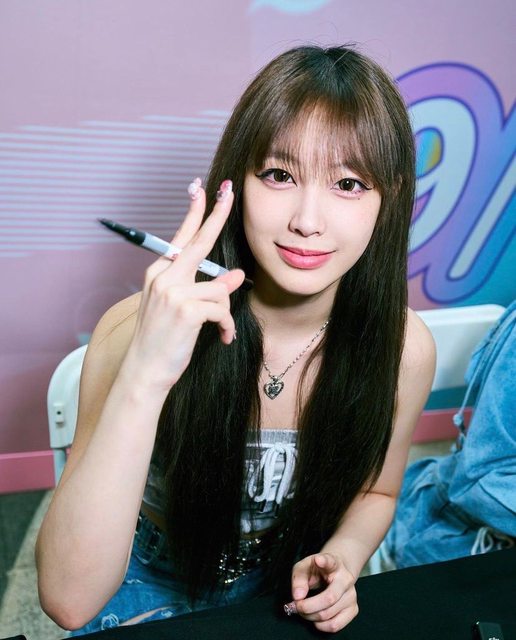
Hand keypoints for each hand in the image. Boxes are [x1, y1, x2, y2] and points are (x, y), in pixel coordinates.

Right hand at [120, 179, 244, 392]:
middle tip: (229, 193)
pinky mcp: (187, 309)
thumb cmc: (163, 340)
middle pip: (199, 240)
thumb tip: (235, 275)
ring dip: (224, 313)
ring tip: (220, 330)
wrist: (146, 370)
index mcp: (159, 274)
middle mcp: (164, 277)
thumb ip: (205, 288)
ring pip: (220, 288)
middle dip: (217, 214)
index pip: (180, 237)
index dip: (194, 212)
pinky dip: (226, 326)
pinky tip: (223, 338)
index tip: (201, 190)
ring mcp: (173, 292)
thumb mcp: (181, 309)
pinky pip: (222, 309)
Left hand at [287, 553, 357, 632]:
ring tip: (304, 610)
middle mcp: (346, 579)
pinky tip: (315, 618)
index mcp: (334, 563)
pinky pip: (335, 625)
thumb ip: (298, 579)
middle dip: (308, 606)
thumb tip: (298, 596)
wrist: (336, 572)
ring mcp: (352, 595)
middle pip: (329, 598)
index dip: (324, 561)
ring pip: (329, 614)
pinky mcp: (353, 609)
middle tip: (296, 605)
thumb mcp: (304, 567)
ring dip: (311, 616)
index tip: (318, 560)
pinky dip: (321, 626)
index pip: (330, 562)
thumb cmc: (318, 570)